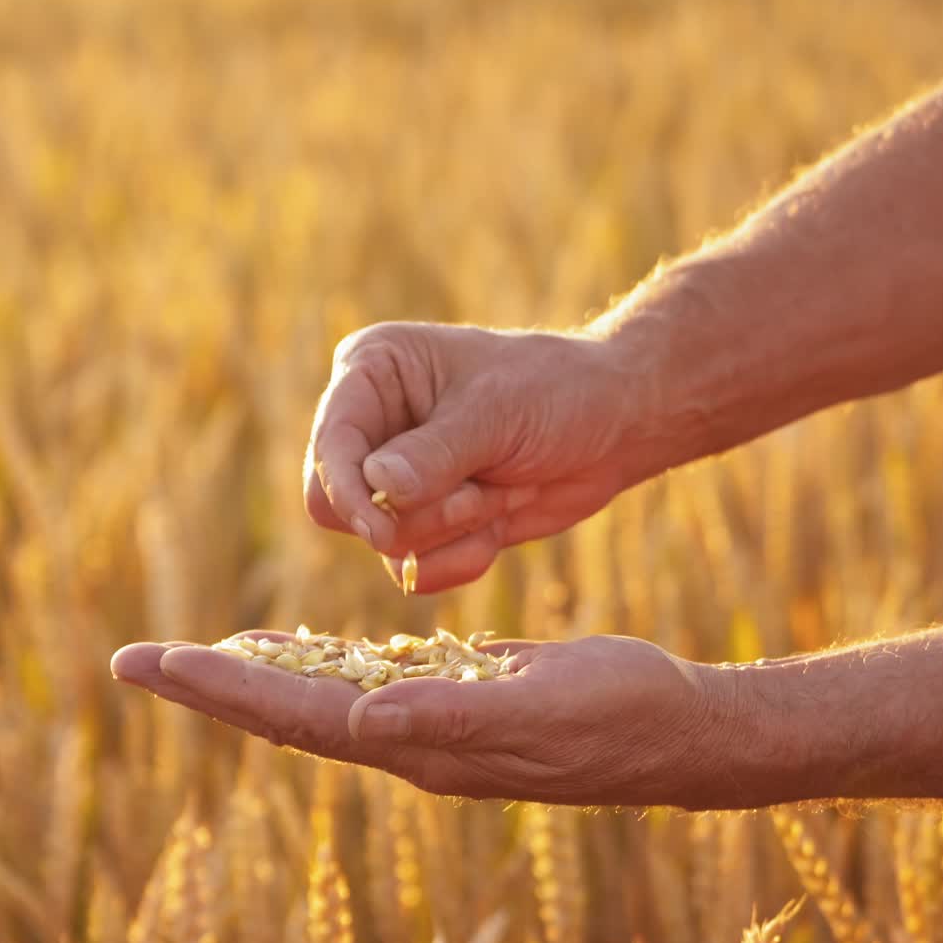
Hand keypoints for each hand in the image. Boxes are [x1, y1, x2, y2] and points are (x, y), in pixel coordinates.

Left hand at [111, 634, 748, 808]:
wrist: (672, 732)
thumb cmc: (620, 715)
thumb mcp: (542, 708)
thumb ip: (455, 716)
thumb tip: (367, 719)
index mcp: (417, 744)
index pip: (295, 716)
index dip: (222, 690)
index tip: (152, 663)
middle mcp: (407, 742)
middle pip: (285, 712)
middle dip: (208, 685)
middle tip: (130, 660)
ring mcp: (426, 726)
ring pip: (315, 699)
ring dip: (249, 676)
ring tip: (189, 656)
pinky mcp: (449, 701)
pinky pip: (360, 683)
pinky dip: (313, 663)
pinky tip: (294, 647)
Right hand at [303, 322, 635, 591]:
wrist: (613, 427)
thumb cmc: (556, 391)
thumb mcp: (498, 411)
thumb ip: (434, 453)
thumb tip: (379, 490)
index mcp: (371, 372)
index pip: (330, 446)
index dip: (346, 491)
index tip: (382, 530)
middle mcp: (371, 427)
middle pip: (337, 506)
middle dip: (412, 516)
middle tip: (474, 496)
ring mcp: (393, 481)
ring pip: (383, 544)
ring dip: (451, 531)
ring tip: (502, 492)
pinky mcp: (423, 525)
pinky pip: (416, 571)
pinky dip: (462, 558)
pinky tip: (501, 526)